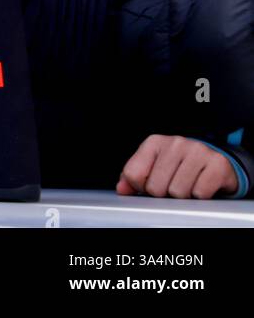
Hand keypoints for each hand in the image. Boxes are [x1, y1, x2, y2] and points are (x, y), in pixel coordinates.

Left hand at [116, 134, 237, 198]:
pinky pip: (200, 193)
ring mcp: (197, 151)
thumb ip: (133, 176)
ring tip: (188, 185)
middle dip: (163, 194)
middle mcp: (175, 142)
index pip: (134, 174)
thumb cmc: (180, 166)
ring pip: (178, 192)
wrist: (215, 163)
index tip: (152, 183)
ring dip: (183, 196)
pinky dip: (200, 196)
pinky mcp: (217, 163)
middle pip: (155, 187)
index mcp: (154, 142)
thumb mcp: (154, 166)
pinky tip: (201, 185)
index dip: (141, 187)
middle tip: (173, 186)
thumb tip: (121, 189)